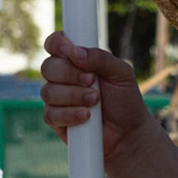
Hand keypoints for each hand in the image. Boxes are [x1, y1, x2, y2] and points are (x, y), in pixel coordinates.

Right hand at [40, 32, 158, 169]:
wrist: (129, 133)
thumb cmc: (125, 100)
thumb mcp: (121, 73)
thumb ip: (100, 58)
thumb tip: (75, 51)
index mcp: (77, 61)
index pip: (55, 44)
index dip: (57, 44)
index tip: (70, 50)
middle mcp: (63, 78)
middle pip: (48, 67)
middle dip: (70, 74)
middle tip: (92, 81)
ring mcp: (57, 99)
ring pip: (48, 91)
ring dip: (73, 96)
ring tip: (95, 101)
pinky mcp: (56, 120)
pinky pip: (51, 114)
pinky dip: (70, 114)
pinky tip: (86, 117)